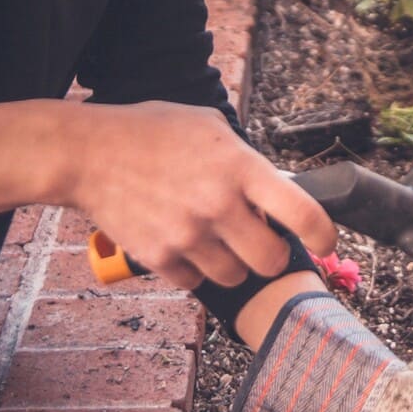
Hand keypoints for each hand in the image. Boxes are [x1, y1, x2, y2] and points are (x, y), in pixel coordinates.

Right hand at [71, 101, 336, 288]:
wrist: (87, 153)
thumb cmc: (152, 133)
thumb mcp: (210, 128)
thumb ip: (248, 160)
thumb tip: (282, 188)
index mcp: (240, 168)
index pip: (302, 213)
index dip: (323, 235)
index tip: (325, 242)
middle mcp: (219, 205)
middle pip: (271, 261)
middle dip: (271, 255)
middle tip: (261, 243)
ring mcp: (188, 235)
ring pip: (235, 277)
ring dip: (233, 265)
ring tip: (215, 239)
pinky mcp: (160, 256)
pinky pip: (196, 283)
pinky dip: (195, 272)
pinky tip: (184, 244)